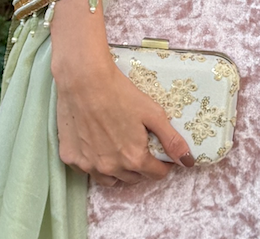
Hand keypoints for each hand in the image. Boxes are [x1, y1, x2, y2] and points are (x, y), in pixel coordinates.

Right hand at [50, 0, 193, 185]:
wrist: (83, 79)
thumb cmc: (120, 92)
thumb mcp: (153, 113)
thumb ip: (171, 140)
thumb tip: (189, 162)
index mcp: (133, 158)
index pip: (155, 174)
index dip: (162, 163)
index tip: (160, 152)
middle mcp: (111, 168)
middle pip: (133, 178)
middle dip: (140, 165)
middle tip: (138, 144)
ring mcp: (89, 166)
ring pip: (109, 179)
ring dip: (118, 170)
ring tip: (119, 148)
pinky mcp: (70, 159)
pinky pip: (87, 169)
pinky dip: (94, 162)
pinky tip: (96, 143)